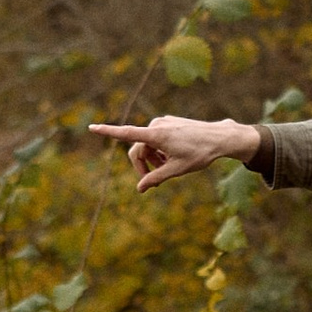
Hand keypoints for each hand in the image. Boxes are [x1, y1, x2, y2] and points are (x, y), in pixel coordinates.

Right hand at [90, 114, 260, 190]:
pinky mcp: (168, 122)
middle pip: (137, 149)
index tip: (92, 128)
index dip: (108, 132)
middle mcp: (157, 125)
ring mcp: (163, 122)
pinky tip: (171, 157)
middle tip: (153, 182)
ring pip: (146, 144)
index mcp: (156, 135)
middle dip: (142, 165)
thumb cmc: (200, 154)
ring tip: (167, 168)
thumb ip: (155, 178)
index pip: (127, 133)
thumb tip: (140, 189)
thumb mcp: (176, 170)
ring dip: (152, 159)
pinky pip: (155, 138)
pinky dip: (158, 150)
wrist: (220, 138)